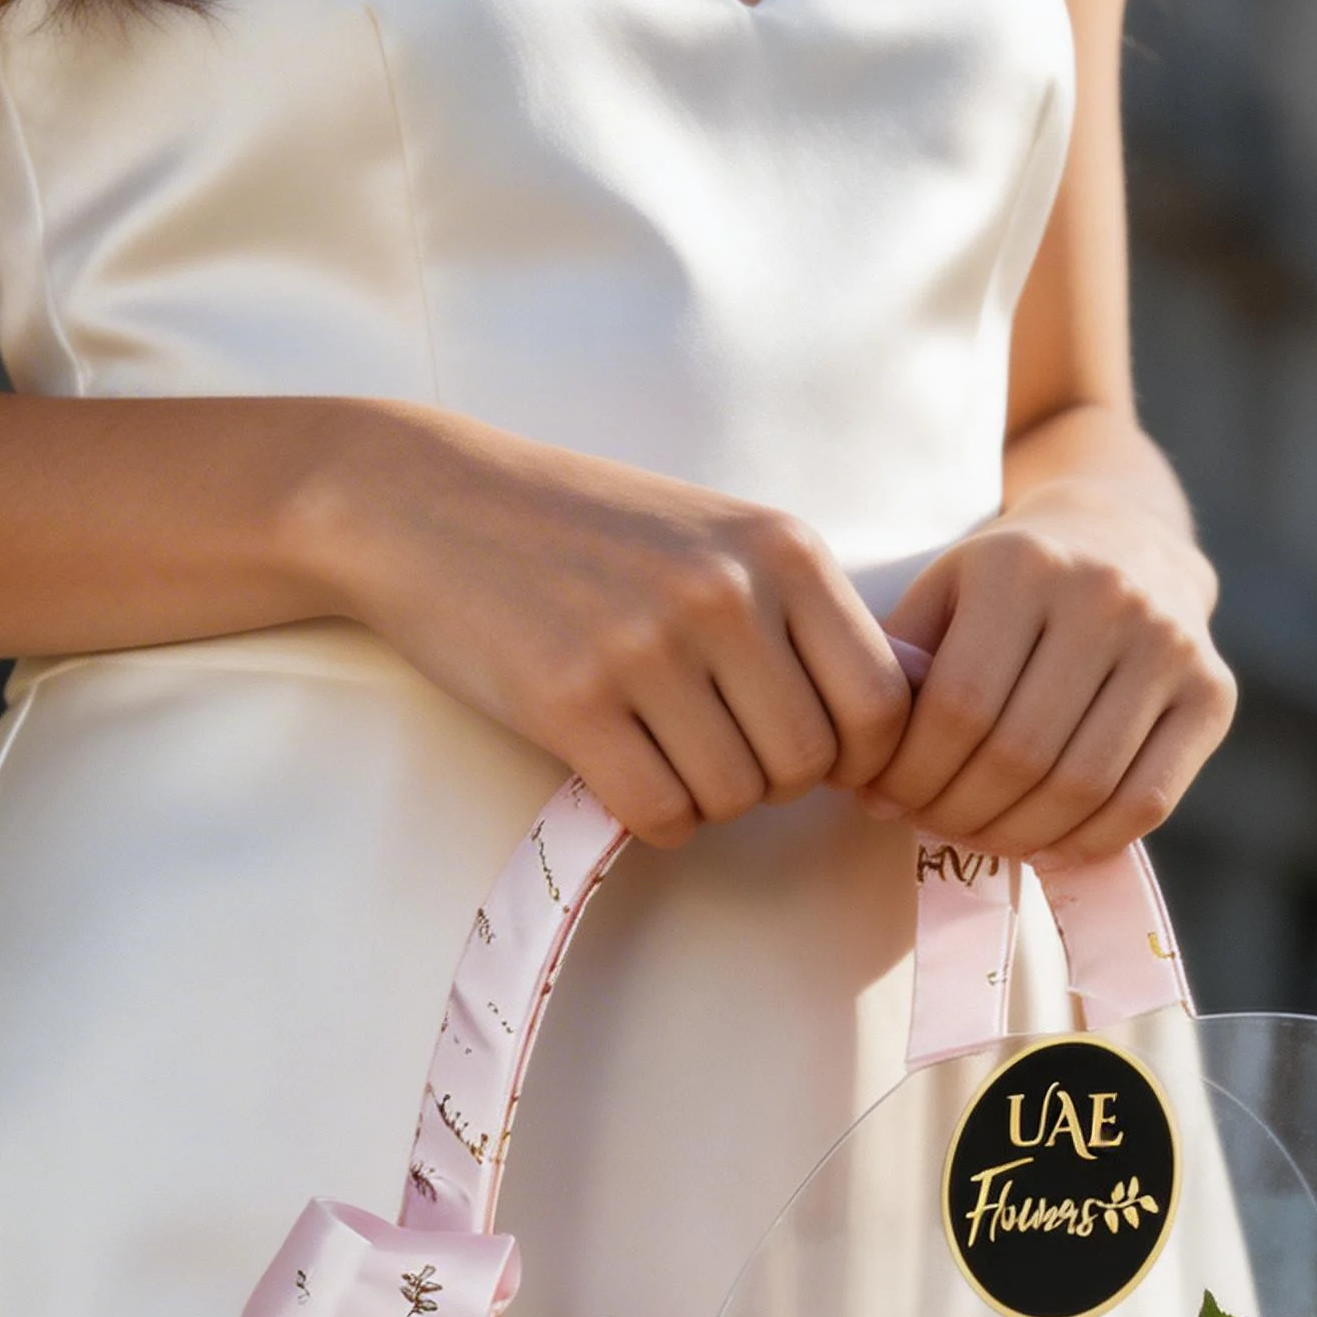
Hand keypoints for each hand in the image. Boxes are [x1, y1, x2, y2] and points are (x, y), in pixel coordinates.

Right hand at [307, 410, 910, 846]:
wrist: (428, 501)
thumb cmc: (584, 531)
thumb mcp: (717, 536)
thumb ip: (800, 614)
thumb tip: (888, 728)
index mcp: (780, 548)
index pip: (882, 703)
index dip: (860, 756)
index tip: (814, 756)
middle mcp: (725, 594)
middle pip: (809, 765)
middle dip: (772, 781)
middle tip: (717, 748)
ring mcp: (648, 648)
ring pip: (735, 797)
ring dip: (705, 798)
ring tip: (659, 746)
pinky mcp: (574, 702)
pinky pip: (661, 813)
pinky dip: (651, 815)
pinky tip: (620, 768)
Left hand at [861, 473, 1234, 864]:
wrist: (1125, 536)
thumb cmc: (1011, 584)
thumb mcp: (945, 592)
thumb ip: (900, 668)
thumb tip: (862, 771)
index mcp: (1022, 566)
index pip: (956, 709)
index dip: (913, 776)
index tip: (884, 800)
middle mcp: (1106, 596)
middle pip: (1019, 756)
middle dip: (958, 813)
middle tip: (928, 828)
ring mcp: (1170, 644)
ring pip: (1082, 788)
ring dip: (1017, 838)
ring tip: (978, 838)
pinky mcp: (1214, 691)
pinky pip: (1146, 803)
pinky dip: (1086, 843)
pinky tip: (1044, 844)